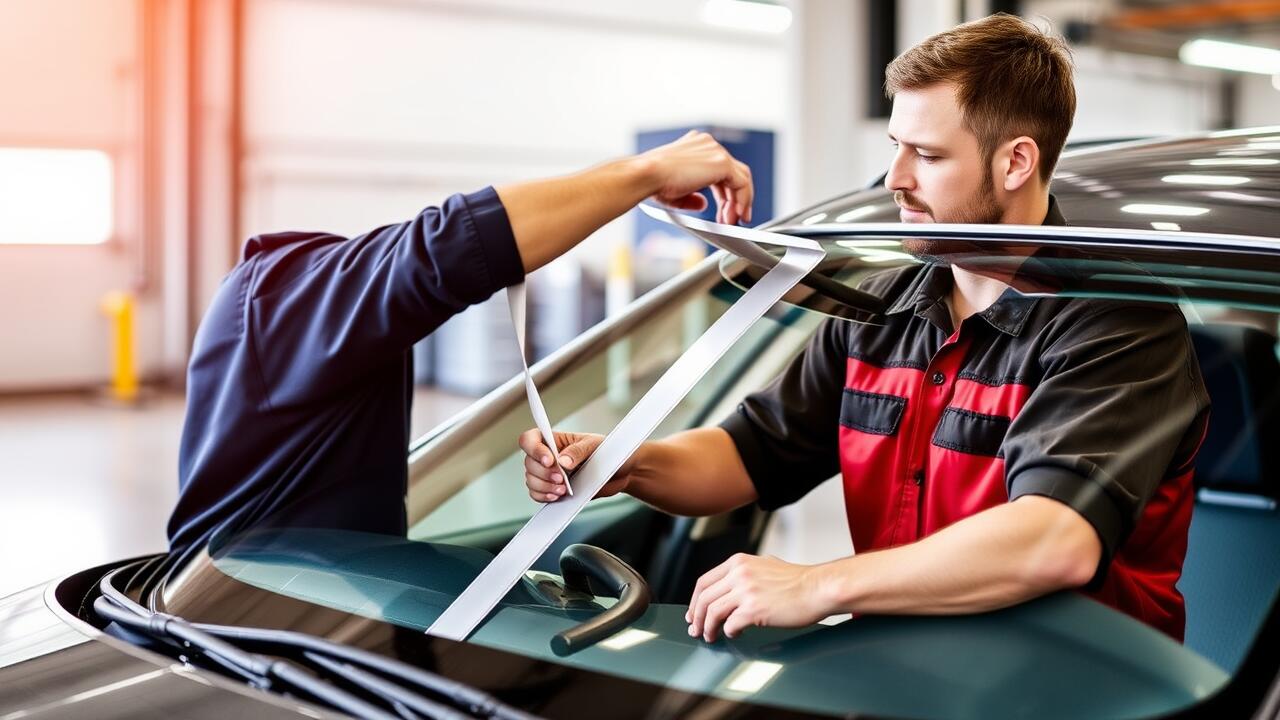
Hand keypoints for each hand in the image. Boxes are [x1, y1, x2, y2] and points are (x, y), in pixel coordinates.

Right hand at [517, 429, 631, 502]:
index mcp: (556, 440)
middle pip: (529, 463)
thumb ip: (578, 451)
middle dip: (544, 473)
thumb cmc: (609, 452)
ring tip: (563, 489)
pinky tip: (557, 496)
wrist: (621, 473)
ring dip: (544, 487)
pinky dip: (543, 496)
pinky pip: (537, 494)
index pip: (530, 439)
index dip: (535, 450)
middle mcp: (548, 456)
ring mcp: (550, 473)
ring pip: (531, 480)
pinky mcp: (553, 489)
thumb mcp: (596, 445)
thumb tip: (562, 461)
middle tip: (562, 479)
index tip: (550, 461)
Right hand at [639, 131, 753, 224]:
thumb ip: (692, 196)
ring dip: (740, 202)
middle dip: (734, 199)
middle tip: (732, 219)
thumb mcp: (675, 191)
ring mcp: (715, 150)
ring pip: (741, 177)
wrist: (646, 176)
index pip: (720, 168)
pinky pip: (742, 183)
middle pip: (733, 172)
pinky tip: (735, 215)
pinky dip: (742, 200)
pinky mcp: (722, 161)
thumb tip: (703, 204)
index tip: (725, 211)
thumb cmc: (653, 182)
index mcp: (696, 146)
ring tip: (734, 221)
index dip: (725, 192)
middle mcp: (707, 144)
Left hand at [685, 553, 832, 641]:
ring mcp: (745, 591)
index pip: (704, 581)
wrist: (819, 588)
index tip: (693, 613)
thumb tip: (730, 588)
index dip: (695, 600)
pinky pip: (729, 624)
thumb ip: (745, 573)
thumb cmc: (798, 581)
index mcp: (739, 562)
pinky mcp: (754, 609)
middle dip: (696, 617)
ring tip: (711, 637)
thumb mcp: (765, 566)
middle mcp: (739, 573)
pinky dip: (728, 632)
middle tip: (696, 629)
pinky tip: (735, 634)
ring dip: (708, 628)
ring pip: (712, 612)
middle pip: (703, 597)